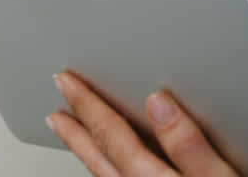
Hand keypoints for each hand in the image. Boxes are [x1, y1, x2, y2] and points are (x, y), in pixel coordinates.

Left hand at [48, 71, 237, 176]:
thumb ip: (190, 143)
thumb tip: (158, 104)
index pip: (112, 135)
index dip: (88, 104)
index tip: (69, 81)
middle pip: (99, 156)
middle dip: (77, 125)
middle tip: (58, 97)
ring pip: (102, 176)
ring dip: (83, 149)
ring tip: (67, 129)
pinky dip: (103, 171)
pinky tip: (105, 168)